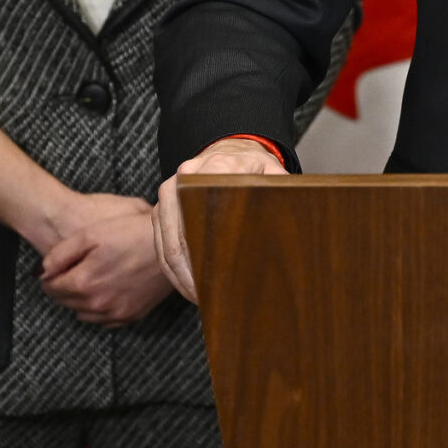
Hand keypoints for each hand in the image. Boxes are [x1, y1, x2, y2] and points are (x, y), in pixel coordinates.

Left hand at [39, 203, 171, 325]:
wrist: (170, 245)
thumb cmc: (130, 233)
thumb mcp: (90, 234)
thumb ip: (60, 254)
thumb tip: (41, 272)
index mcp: (83, 283)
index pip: (51, 288)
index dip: (49, 277)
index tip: (53, 268)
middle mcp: (97, 304)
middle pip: (66, 302)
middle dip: (63, 288)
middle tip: (69, 272)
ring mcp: (116, 313)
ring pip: (83, 314)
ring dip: (79, 300)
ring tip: (87, 280)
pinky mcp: (132, 315)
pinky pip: (105, 321)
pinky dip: (99, 310)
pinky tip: (103, 294)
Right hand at [153, 138, 286, 304]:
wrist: (230, 149)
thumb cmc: (252, 167)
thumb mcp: (272, 174)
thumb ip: (279, 191)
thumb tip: (288, 217)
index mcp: (214, 169)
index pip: (204, 216)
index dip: (207, 255)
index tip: (218, 279)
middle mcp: (184, 178)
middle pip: (178, 237)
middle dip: (190, 273)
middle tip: (208, 298)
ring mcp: (169, 193)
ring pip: (165, 244)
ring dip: (179, 275)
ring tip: (199, 297)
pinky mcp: (162, 207)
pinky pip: (160, 243)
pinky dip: (172, 267)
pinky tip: (188, 285)